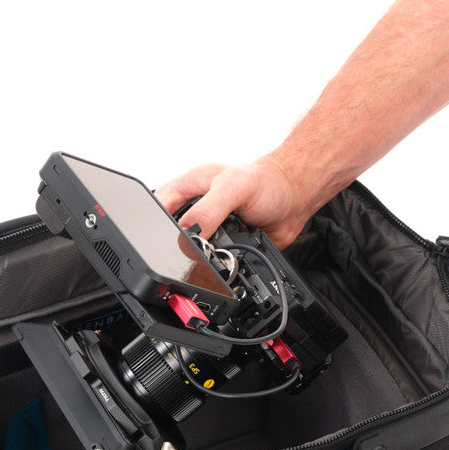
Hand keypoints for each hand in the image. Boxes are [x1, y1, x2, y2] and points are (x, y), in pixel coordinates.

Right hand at [155, 156, 309, 250]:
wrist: (293, 200)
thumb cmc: (266, 182)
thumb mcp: (232, 187)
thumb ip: (208, 210)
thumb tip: (188, 236)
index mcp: (188, 188)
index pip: (158, 206)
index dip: (154, 222)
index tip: (161, 237)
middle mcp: (195, 210)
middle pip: (169, 233)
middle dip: (174, 245)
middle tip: (189, 249)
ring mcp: (207, 230)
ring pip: (188, 252)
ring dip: (196, 258)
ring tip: (209, 254)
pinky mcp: (221, 248)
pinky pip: (209, 264)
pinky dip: (214, 267)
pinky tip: (222, 261)